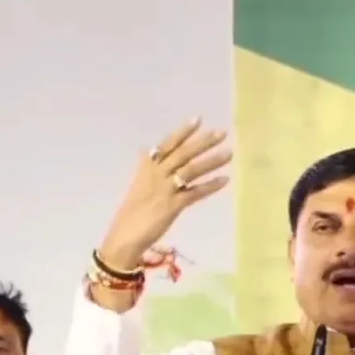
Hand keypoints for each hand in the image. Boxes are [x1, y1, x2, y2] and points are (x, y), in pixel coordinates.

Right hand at [98, 118, 231, 267]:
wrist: (125, 235)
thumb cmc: (132, 211)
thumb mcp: (137, 183)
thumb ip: (145, 166)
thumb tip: (145, 150)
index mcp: (148, 168)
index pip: (167, 145)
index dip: (183, 132)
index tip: (198, 119)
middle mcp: (157, 175)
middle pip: (183, 154)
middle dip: (203, 142)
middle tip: (222, 133)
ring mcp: (165, 190)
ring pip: (191, 170)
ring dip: (211, 161)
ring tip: (229, 153)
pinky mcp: (173, 206)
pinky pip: (195, 192)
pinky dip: (211, 186)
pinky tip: (225, 180)